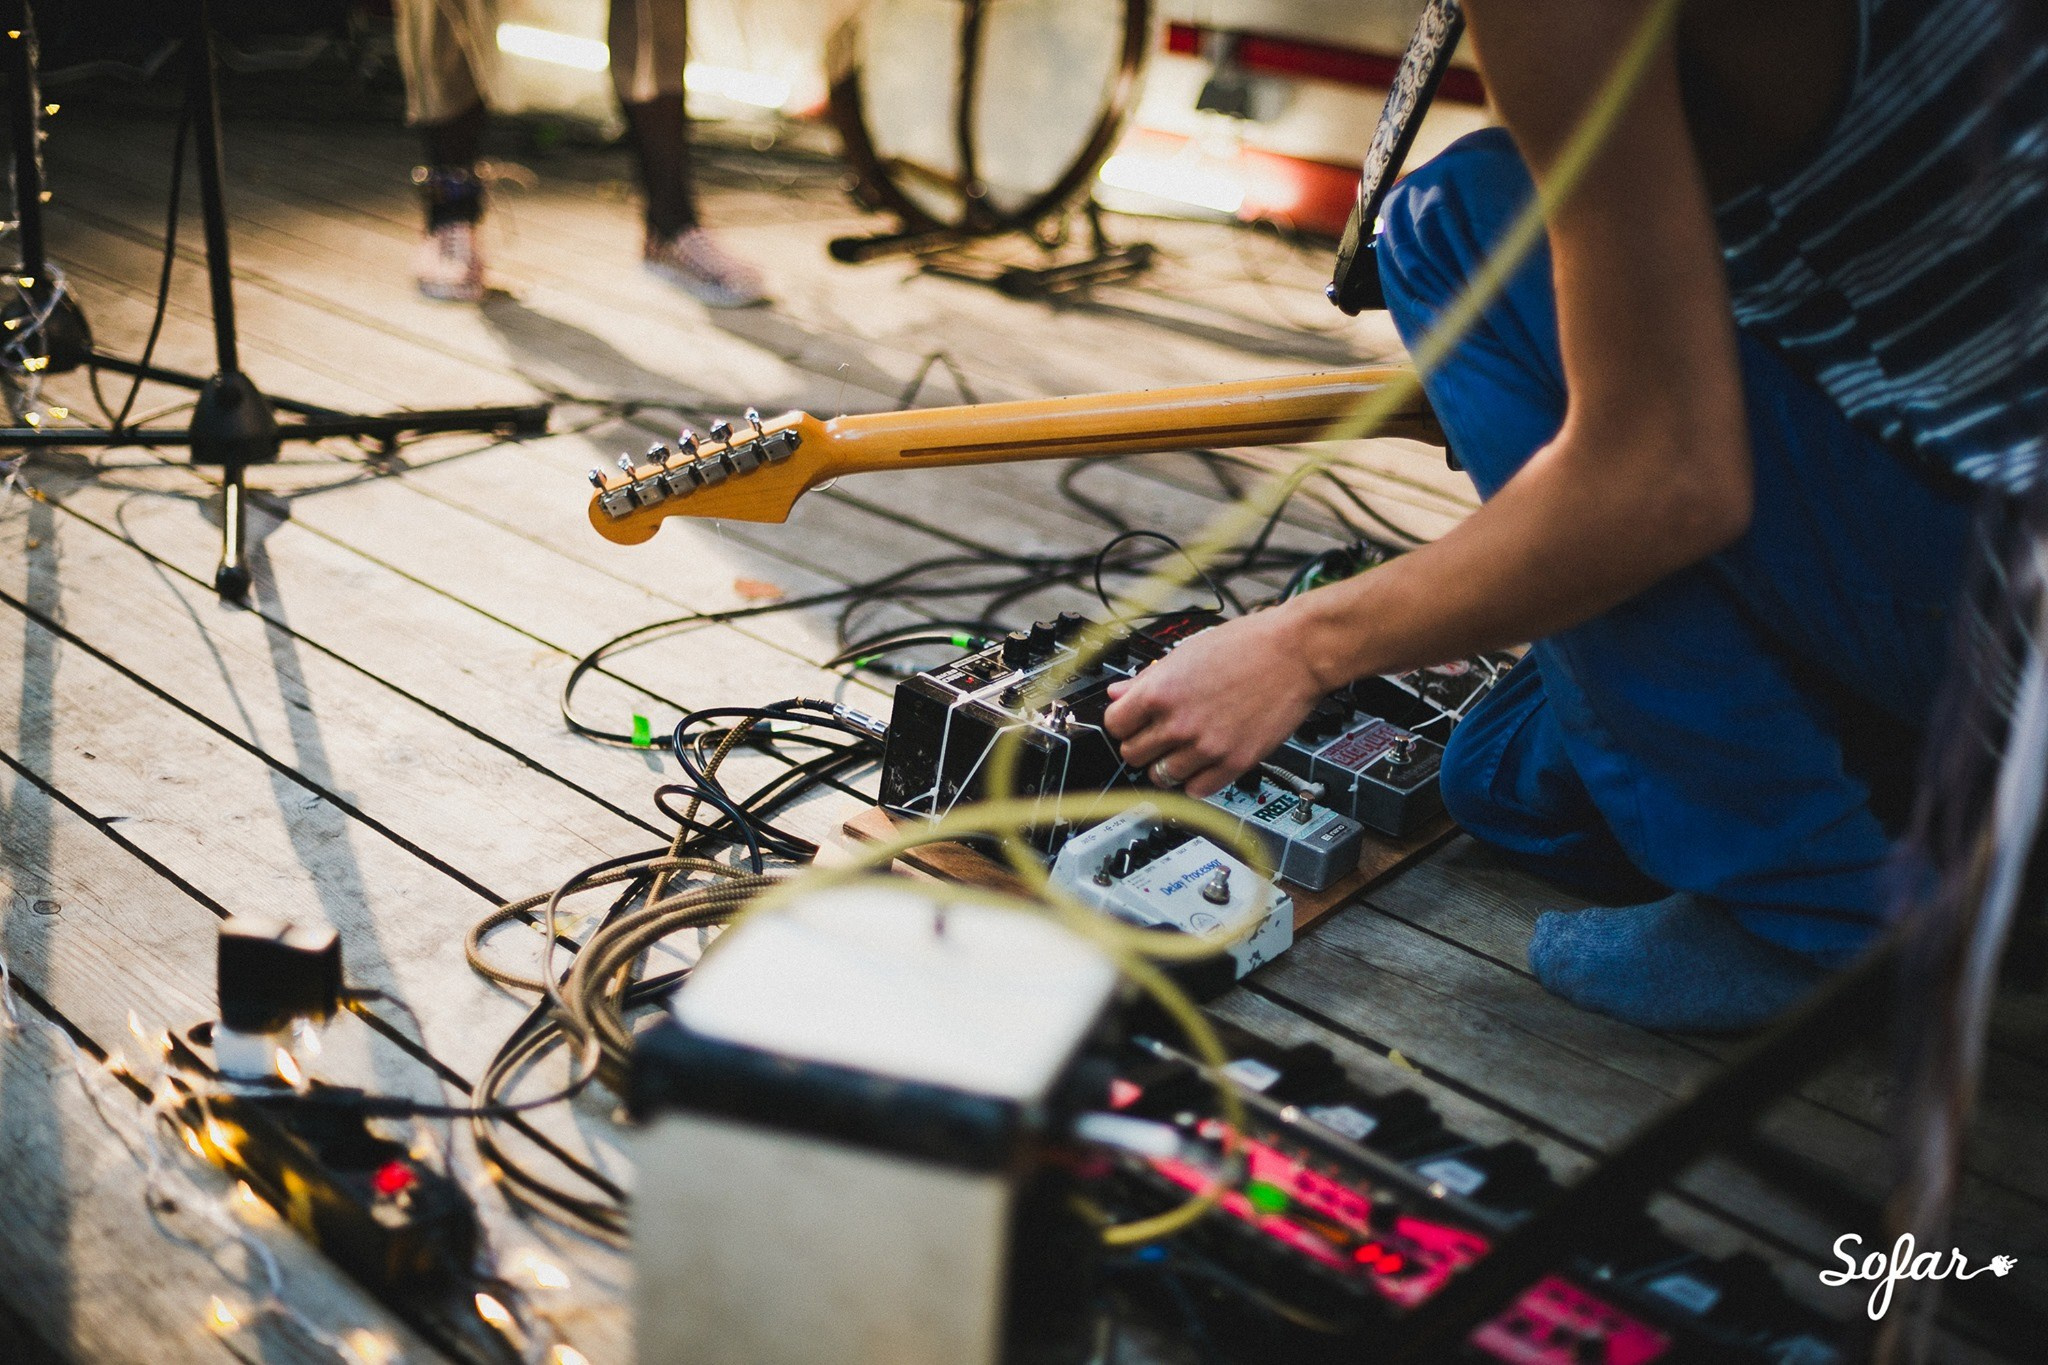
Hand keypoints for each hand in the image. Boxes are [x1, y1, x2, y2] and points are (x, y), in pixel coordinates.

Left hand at [1103, 608, 1327, 797]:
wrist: (1295, 652)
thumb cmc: (1247, 645)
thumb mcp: (1186, 653)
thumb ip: (1148, 679)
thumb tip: (1118, 694)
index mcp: (1160, 692)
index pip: (1114, 725)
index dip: (1123, 723)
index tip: (1133, 723)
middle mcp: (1178, 723)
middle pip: (1133, 755)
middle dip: (1143, 746)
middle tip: (1158, 737)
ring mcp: (1206, 747)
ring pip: (1161, 777)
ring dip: (1168, 766)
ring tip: (1183, 750)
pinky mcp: (1234, 763)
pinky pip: (1197, 790)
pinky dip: (1196, 781)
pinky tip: (1203, 763)